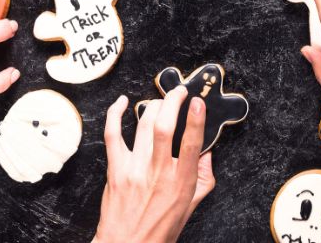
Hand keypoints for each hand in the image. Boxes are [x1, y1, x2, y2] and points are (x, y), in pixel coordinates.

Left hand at [94, 90, 214, 242]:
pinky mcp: (116, 169)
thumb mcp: (190, 206)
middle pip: (164, 127)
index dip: (195, 119)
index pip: (191, 143)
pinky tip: (123, 102)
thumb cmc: (159, 229)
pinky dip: (116, 114)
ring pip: (143, 126)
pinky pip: (112, 134)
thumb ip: (204, 178)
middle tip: (180, 92)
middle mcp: (158, 172)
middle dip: (173, 101)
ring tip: (162, 100)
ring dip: (154, 106)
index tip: (198, 101)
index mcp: (180, 182)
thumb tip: (207, 154)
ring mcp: (134, 169)